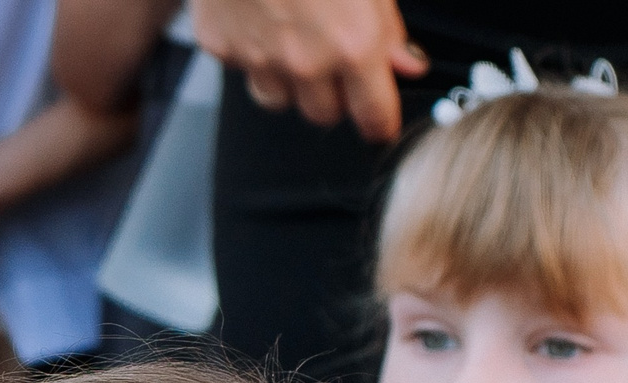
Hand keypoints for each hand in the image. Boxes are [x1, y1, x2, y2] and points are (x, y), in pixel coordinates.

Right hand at [190, 0, 426, 142]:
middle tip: (333, 59)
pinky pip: (243, 69)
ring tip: (292, 38)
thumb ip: (387, 27)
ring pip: (280, 101)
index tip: (379, 117)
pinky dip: (252, 53)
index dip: (379, 121)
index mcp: (353, 45)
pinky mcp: (222, 46)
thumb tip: (405, 64)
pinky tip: (259, 17)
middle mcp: (307, 61)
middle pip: (325, 115)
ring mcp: (259, 58)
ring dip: (290, 81)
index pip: (375, 118)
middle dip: (333, 96)